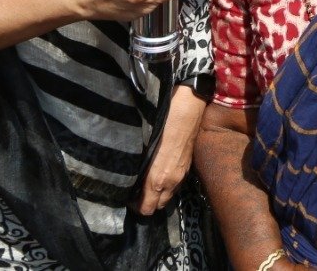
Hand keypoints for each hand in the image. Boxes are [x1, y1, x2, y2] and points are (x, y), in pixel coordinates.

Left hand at [133, 85, 205, 214]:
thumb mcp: (144, 148)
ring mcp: (182, 174)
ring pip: (168, 196)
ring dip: (158, 194)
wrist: (187, 109)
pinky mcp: (188, 166)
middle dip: (147, 203)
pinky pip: (175, 185)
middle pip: (158, 206)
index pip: (147, 208)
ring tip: (147, 183)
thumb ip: (139, 168)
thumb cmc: (161, 124)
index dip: (136, 207)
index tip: (128, 198)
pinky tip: (161, 172)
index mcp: (157, 179)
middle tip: (136, 192)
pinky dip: (167, 185)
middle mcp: (171, 181)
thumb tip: (129, 179)